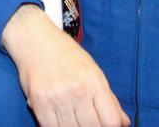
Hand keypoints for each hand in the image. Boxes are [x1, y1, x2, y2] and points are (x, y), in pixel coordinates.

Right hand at [0, 4, 128, 125]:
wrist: (35, 38)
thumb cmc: (66, 54)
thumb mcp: (93, 70)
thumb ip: (109, 98)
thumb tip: (123, 122)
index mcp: (95, 81)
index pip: (111, 121)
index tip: (104, 123)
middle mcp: (77, 90)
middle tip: (87, 121)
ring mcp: (57, 97)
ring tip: (72, 118)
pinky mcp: (38, 102)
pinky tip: (58, 120)